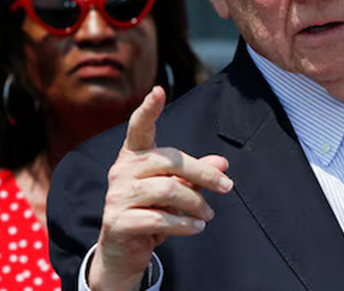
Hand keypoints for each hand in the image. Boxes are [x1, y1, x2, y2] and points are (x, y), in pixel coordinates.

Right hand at [88, 86, 233, 290]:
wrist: (123, 252)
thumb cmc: (152, 211)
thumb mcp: (177, 189)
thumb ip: (196, 174)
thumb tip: (223, 162)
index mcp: (134, 156)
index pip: (140, 128)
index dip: (149, 109)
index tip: (158, 90)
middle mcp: (120, 170)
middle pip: (171, 162)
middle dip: (205, 174)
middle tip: (227, 187)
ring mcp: (116, 196)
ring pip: (169, 190)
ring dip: (197, 204)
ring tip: (208, 215)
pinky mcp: (118, 221)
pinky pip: (160, 218)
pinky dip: (185, 224)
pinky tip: (197, 227)